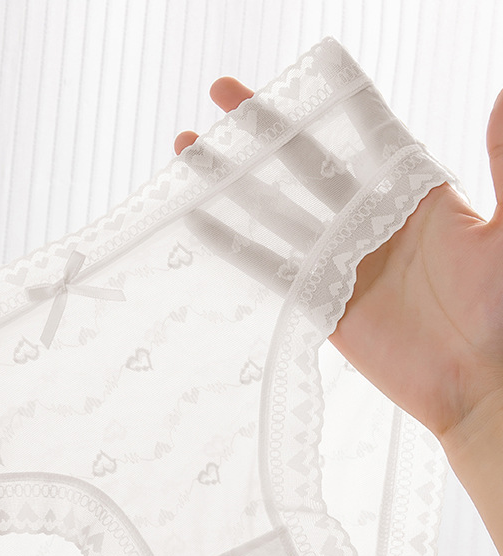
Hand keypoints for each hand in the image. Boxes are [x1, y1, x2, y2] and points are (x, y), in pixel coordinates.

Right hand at [178, 80, 502, 459]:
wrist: (481, 384)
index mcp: (417, 195)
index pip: (369, 133)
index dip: (337, 98)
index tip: (308, 64)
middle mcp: (370, 221)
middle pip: (305, 162)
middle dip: (262, 126)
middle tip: (221, 92)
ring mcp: (339, 261)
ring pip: (274, 208)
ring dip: (231, 179)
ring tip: (189, 149)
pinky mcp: (318, 301)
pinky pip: (266, 267)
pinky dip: (232, 243)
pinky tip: (199, 218)